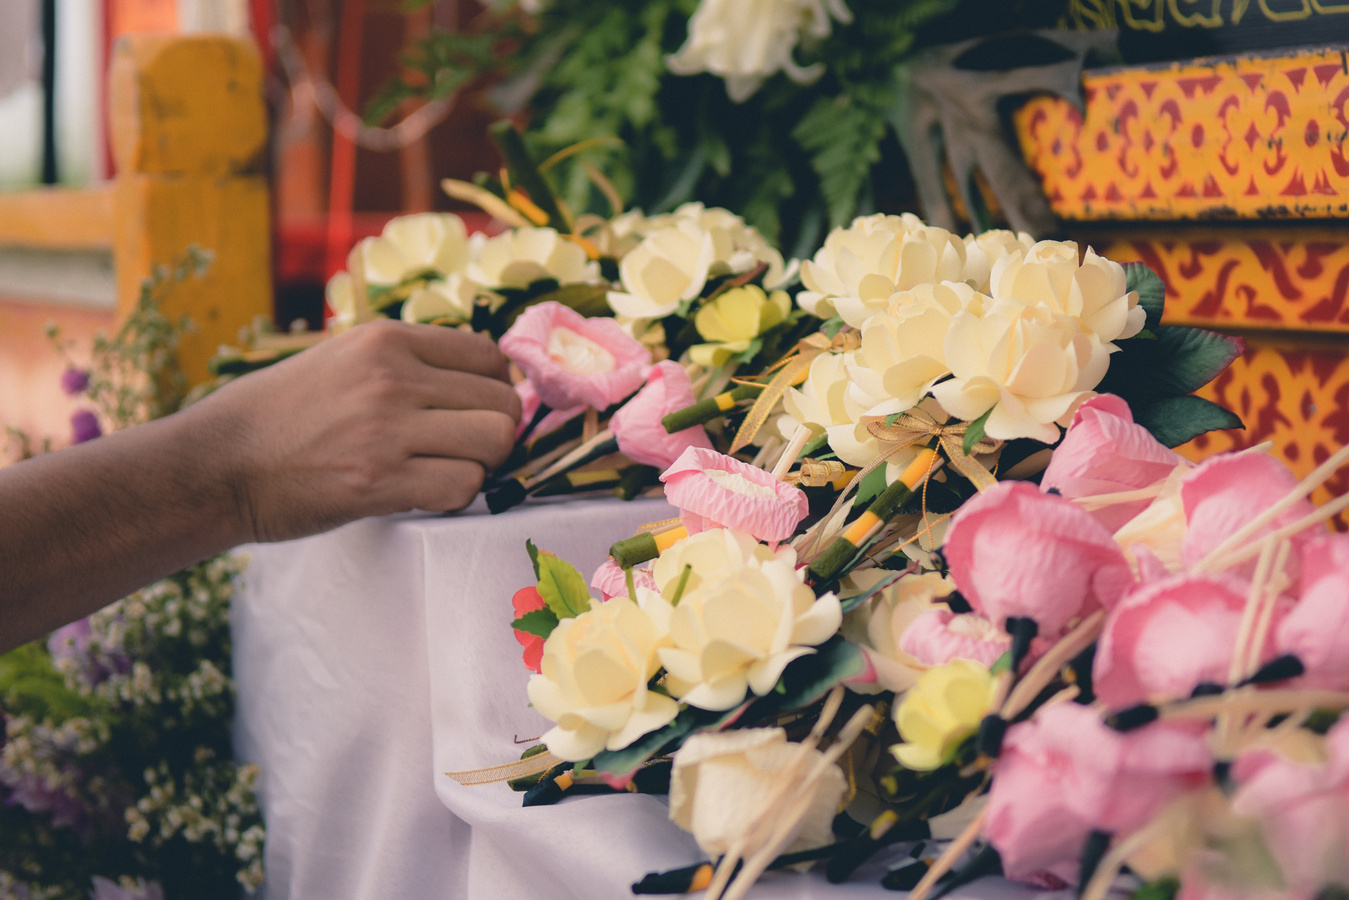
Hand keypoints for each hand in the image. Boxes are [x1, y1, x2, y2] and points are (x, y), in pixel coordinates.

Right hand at [189, 320, 521, 542]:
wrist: (215, 464)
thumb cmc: (279, 416)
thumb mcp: (341, 359)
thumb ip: (406, 363)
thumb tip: (482, 378)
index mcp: (385, 340)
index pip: (488, 355)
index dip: (495, 388)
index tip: (476, 410)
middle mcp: (392, 377)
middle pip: (502, 402)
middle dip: (495, 431)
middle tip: (464, 450)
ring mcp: (386, 429)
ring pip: (494, 443)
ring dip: (480, 465)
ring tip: (443, 471)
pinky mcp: (379, 482)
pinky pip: (463, 486)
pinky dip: (456, 497)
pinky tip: (424, 494)